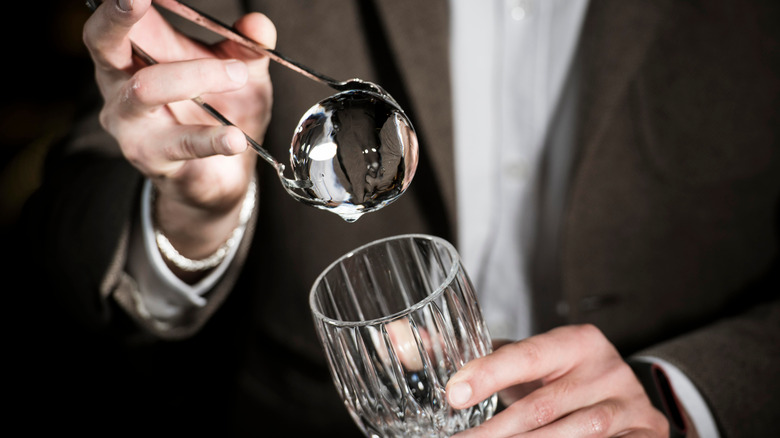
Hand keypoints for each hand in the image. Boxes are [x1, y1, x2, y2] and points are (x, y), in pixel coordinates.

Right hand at [83, 0, 274, 263]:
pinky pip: (180, 144)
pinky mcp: (151, 157)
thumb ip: (248, 48)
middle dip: (119, 17)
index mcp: (137, 52)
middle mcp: (121, 83)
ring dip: (196, 75)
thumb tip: (258, 25)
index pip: (124, 17)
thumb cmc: (218, 114)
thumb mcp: (240, 73)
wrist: (218, 177)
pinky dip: (212, 139)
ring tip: (238, 76)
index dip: (128, 1)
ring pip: (145, 89)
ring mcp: (131, 122)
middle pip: (104, 42)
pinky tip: (235, 138)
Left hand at [446, 324, 669, 436]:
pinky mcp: (647, 436)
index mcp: (576, 342)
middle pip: (542, 407)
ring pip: (573, 435)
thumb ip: (471, 354)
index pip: (528, 355)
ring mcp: (630, 406)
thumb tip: (401, 340)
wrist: (625, 397)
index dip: (489, 374)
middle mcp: (607, 370)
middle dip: (495, 432)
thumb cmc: (562, 378)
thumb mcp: (526, 361)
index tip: (454, 393)